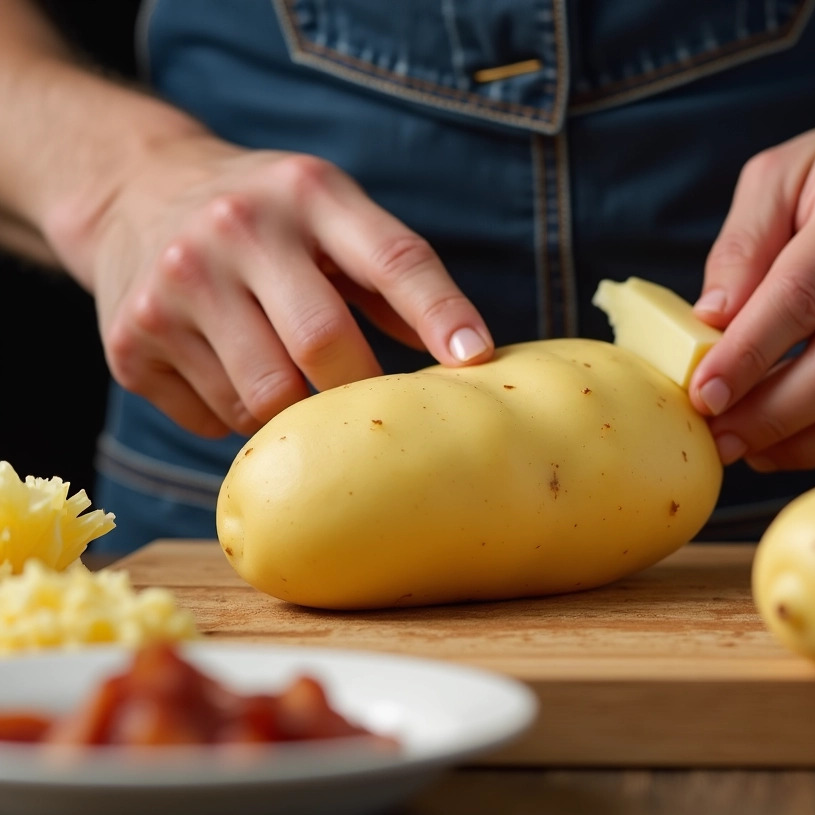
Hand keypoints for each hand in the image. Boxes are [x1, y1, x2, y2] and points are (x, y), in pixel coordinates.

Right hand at [51, 135, 492, 437]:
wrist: (133, 189)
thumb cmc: (266, 214)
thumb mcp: (329, 211)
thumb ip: (392, 274)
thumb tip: (464, 355)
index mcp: (307, 193)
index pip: (393, 258)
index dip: (440, 312)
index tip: (476, 359)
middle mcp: (236, 230)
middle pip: (323, 344)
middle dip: (357, 387)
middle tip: (367, 402)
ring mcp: (175, 286)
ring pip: (266, 398)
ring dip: (294, 412)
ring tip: (292, 382)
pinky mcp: (132, 342)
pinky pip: (213, 418)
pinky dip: (238, 416)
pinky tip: (231, 373)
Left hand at [690, 109, 814, 470]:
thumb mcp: (783, 173)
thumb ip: (742, 245)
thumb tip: (709, 323)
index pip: (800, 298)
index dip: (746, 356)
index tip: (702, 395)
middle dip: (768, 417)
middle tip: (718, 438)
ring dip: (801, 443)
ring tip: (749, 449)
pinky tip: (793, 435)